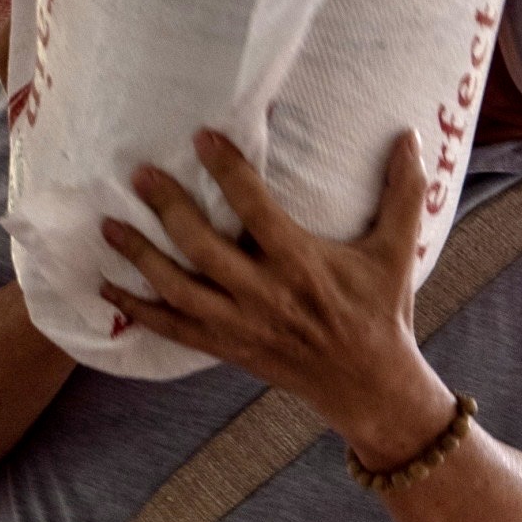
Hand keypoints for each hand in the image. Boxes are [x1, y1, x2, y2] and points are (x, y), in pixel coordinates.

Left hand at [100, 129, 454, 464]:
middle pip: (202, 248)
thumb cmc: (382, 312)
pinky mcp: (228, 348)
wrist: (369, 385)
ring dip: (139, 257)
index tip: (201, 136)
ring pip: (177, 290)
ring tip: (108, 225)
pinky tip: (107, 289)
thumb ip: (405, 191)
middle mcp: (264, 294)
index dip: (227, 170)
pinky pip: (173, 329)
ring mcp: (241, 325)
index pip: (255, 209)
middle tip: (139, 175)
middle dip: (167, 209)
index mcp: (302, 264)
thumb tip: (413, 135)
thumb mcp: (398, 251)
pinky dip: (137, 311)